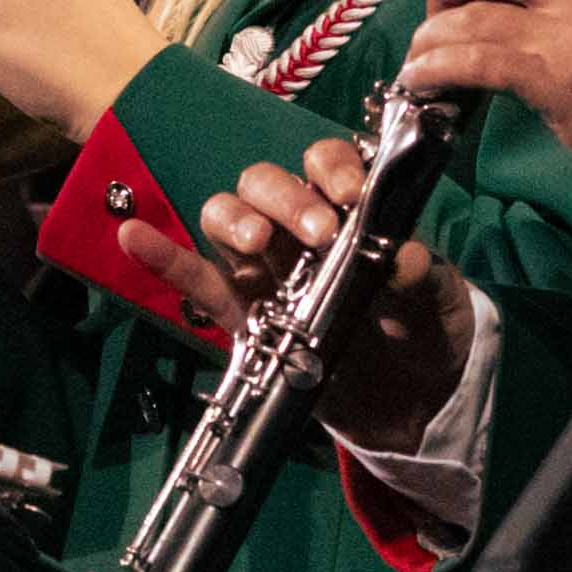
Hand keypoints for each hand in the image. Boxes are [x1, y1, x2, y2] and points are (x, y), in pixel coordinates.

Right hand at [151, 135, 475, 449]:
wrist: (414, 407)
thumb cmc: (425, 335)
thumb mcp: (437, 304)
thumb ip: (419, 278)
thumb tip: (404, 256)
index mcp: (347, 212)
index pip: (323, 163)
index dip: (330, 167)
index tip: (350, 195)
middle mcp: (297, 231)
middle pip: (264, 185)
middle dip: (285, 198)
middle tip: (319, 234)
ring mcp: (264, 273)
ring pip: (226, 221)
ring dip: (236, 222)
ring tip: (259, 244)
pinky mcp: (242, 319)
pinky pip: (196, 284)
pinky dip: (164, 260)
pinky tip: (133, 235)